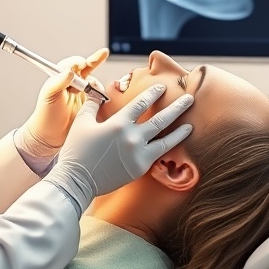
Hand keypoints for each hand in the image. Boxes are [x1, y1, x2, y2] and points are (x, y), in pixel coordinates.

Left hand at [20, 48, 108, 156]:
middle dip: (95, 59)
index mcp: (61, 78)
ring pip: (94, 82)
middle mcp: (72, 83)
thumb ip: (58, 81)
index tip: (82, 64)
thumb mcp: (49, 96)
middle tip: (103, 53)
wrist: (51, 136)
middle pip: (86, 68)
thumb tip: (70, 71)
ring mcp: (82, 93)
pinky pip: (100, 96)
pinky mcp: (90, 104)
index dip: (77, 63)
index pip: (71, 65)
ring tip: (94, 94)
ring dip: (96, 84)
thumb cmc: (45, 115)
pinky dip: (103, 95)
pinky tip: (102, 99)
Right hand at [43, 85, 193, 214]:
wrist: (76, 180)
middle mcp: (132, 137)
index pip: (141, 104)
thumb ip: (92, 105)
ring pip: (166, 140)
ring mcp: (138, 154)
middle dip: (177, 107)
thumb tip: (98, 92)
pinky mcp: (140, 168)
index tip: (162, 88)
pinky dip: (168, 148)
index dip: (153, 94)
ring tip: (191, 125)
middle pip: (161, 119)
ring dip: (180, 131)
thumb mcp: (82, 123)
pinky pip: (158, 156)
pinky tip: (176, 144)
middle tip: (189, 98)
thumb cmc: (77, 150)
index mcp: (118, 123)